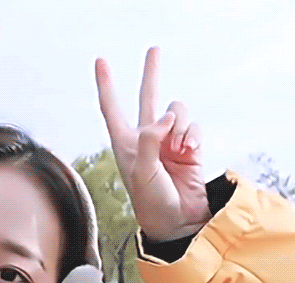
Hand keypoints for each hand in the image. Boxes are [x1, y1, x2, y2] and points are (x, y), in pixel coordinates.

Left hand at [96, 48, 209, 241]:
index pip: (112, 108)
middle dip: (152, 74)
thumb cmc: (151, 202)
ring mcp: (169, 141)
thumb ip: (151, 140)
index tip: (101, 61)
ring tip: (180, 148)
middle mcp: (146, 138)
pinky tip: (189, 151)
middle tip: (154, 50)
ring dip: (181, 124)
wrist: (178, 221)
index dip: (106, 85)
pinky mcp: (190, 147)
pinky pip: (193, 126)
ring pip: (177, 111)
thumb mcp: (142, 172)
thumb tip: (167, 117)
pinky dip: (193, 135)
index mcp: (125, 143)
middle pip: (148, 98)